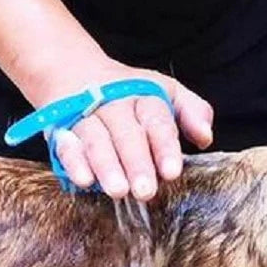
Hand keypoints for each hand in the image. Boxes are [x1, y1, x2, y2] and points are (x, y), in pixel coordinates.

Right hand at [32, 58, 212, 200]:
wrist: (73, 74)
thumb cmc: (131, 95)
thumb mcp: (166, 93)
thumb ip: (191, 112)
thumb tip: (205, 138)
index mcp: (143, 96)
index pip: (157, 120)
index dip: (164, 147)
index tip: (172, 172)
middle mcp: (113, 105)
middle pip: (126, 134)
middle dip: (136, 163)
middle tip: (146, 192)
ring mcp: (85, 117)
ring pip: (97, 140)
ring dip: (107, 166)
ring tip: (118, 191)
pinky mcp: (62, 131)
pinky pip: (67, 146)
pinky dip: (74, 163)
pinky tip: (84, 181)